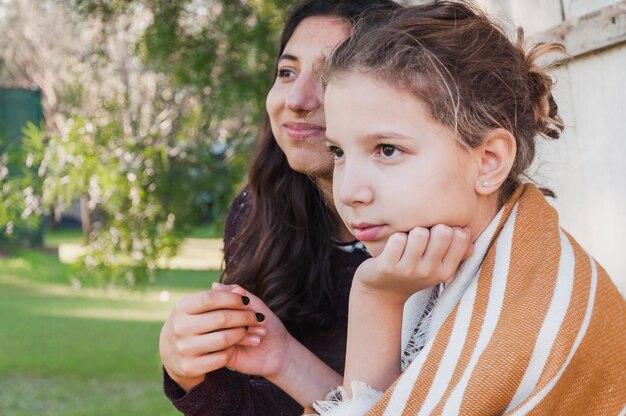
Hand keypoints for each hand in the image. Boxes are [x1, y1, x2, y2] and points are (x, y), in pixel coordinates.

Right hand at [159, 284, 271, 391]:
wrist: (174, 357)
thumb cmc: (195, 325)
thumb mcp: (203, 308)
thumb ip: (222, 297)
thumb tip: (240, 290)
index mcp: (181, 308)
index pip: (210, 298)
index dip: (232, 299)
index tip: (247, 302)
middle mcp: (179, 327)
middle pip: (221, 318)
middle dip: (245, 316)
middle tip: (258, 318)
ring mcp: (184, 348)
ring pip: (224, 338)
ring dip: (242, 334)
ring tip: (250, 331)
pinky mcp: (190, 367)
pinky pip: (222, 357)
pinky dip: (233, 350)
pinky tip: (237, 347)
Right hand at [211, 284, 293, 380]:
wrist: (278, 352)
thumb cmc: (266, 325)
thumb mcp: (254, 304)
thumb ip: (235, 294)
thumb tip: (215, 285)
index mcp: (217, 311)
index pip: (211, 300)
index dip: (232, 300)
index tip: (249, 303)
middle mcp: (211, 327)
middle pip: (216, 316)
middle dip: (242, 316)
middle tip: (260, 320)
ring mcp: (213, 344)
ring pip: (219, 333)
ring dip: (244, 330)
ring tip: (259, 332)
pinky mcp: (219, 358)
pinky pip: (222, 349)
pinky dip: (241, 342)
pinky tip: (255, 342)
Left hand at [354, 224, 471, 304]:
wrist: (382, 294)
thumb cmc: (414, 272)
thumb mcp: (438, 268)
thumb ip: (456, 252)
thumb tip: (466, 230)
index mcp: (445, 271)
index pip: (460, 238)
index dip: (449, 229)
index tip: (438, 236)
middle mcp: (429, 272)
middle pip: (442, 232)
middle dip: (431, 228)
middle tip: (421, 237)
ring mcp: (408, 270)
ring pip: (419, 233)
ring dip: (411, 232)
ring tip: (406, 243)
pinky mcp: (387, 267)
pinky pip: (397, 239)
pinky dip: (394, 238)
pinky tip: (392, 248)